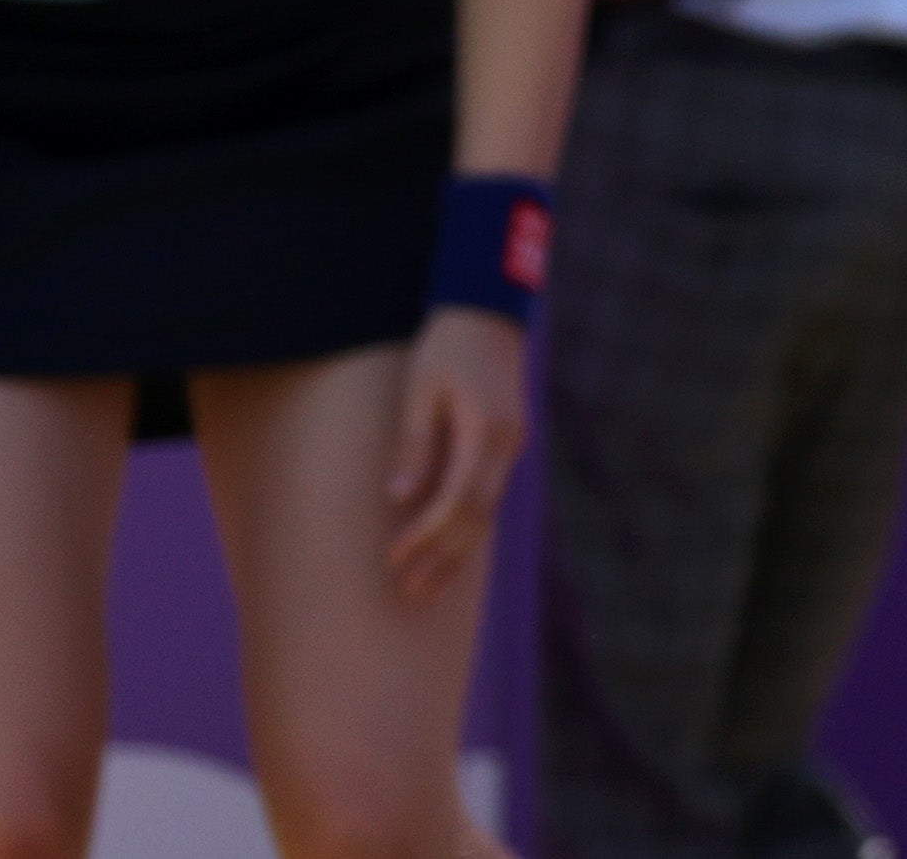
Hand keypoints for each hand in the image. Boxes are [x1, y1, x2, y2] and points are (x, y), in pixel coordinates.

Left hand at [379, 305, 528, 598]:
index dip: (427, 534)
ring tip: (429, 586)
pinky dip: (469, 526)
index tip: (395, 558)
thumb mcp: (419, 391)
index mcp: (485, 431)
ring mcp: (511, 444)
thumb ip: (413, 445)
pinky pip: (489, 494)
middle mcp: (506, 444)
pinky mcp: (506, 441)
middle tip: (412, 593)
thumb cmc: (445, 348)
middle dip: (444, 558)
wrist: (486, 312)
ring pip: (487, 511)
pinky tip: (451, 546)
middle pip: (477, 516)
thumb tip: (399, 499)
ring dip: (458, 550)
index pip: (457, 501)